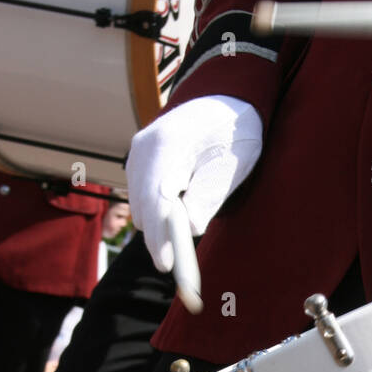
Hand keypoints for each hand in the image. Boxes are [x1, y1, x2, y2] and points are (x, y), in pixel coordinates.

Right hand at [127, 95, 262, 271]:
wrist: (224, 102)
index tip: (167, 265)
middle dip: (161, 239)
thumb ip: (209, 195)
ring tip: (188, 231)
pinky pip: (144, 199)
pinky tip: (181, 212)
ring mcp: (137, 155)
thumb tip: (191, 229)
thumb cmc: (234, 133)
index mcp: (166, 145)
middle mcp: (143, 148)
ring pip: (141, 207)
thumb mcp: (232, 164)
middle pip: (143, 208)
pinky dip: (160, 213)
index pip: (156, 199)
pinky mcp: (140, 163)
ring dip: (162, 226)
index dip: (161, 236)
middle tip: (182, 269)